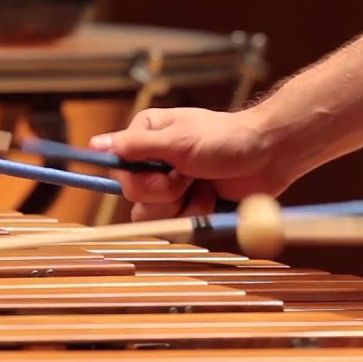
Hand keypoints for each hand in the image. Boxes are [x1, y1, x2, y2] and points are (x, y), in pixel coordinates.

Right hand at [89, 107, 302, 220]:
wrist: (267, 156)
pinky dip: (194, 214)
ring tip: (203, 186)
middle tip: (189, 174)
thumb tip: (95, 144)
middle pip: (134, 195)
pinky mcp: (186, 206)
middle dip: (166, 191)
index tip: (165, 173)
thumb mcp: (178, 140)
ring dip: (182, 205)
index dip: (139, 177)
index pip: (118, 166)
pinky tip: (211, 197)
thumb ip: (137, 145)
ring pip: (151, 214)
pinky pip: (174, 225)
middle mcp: (152, 161)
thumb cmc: (226, 138)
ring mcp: (170, 185)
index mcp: (145, 136)